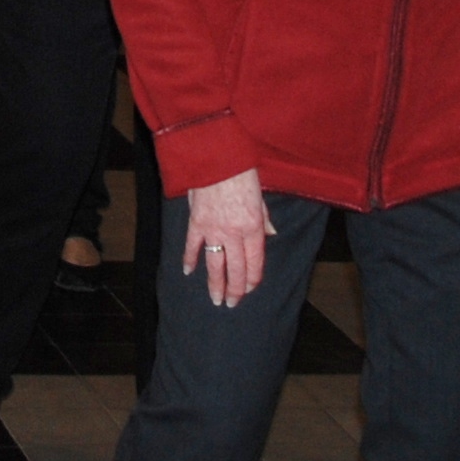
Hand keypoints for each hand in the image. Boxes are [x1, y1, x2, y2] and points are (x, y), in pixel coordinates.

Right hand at [181, 173, 272, 305]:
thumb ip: (264, 218)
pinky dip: (190, 259)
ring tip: (215, 300)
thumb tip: (270, 234)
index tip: (249, 289)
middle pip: (236, 269)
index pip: (255, 262)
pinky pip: (193, 246)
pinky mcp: (196, 222)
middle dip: (235, 290)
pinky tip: (189, 272)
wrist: (216, 156)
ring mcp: (214, 229)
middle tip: (231, 304)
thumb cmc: (241, 171)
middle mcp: (234, 233)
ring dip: (215, 284)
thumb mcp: (261, 194)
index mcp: (253, 226)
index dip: (252, 279)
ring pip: (215, 265)